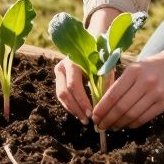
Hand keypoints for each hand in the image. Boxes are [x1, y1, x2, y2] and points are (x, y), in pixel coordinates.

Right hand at [54, 8, 121, 122]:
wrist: (91, 43)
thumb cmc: (100, 56)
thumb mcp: (105, 67)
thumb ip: (104, 83)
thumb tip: (104, 105)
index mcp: (73, 61)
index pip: (73, 85)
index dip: (82, 101)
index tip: (91, 114)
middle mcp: (62, 66)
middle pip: (63, 92)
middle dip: (76, 109)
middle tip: (86, 121)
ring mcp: (58, 72)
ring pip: (60, 95)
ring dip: (72, 109)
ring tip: (83, 120)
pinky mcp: (58, 78)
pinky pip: (61, 95)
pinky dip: (70, 105)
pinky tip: (79, 113)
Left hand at [91, 29, 163, 129]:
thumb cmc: (151, 66)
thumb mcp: (134, 67)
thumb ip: (120, 83)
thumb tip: (103, 104)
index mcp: (134, 71)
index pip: (113, 95)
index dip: (102, 108)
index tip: (94, 116)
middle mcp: (145, 82)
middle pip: (121, 107)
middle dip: (108, 119)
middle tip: (100, 126)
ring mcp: (156, 94)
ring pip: (132, 115)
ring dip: (119, 124)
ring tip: (111, 126)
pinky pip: (145, 118)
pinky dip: (133, 124)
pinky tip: (126, 124)